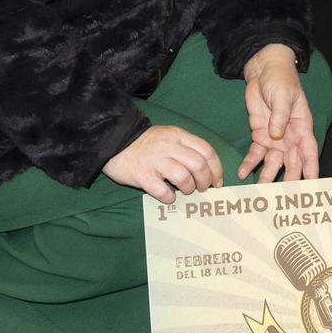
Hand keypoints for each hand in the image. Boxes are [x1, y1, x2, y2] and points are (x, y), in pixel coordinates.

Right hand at [104, 125, 223, 203]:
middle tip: (203, 188)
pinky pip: (162, 191)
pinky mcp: (142, 175)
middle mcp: (169, 146)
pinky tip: (168, 196)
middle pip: (198, 165)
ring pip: (183, 177)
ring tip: (186, 190)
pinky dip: (169, 197)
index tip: (217, 181)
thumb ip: (187, 147)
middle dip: (205, 180)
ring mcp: (155, 161)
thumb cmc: (146, 143)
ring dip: (189, 188)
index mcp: (178, 135)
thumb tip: (207, 168)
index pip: (207, 151)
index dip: (216, 168)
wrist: (114, 141)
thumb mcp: (169, 136)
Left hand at [240, 44, 318, 183]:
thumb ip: (280, 116)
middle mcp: (290, 137)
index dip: (311, 169)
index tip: (311, 185)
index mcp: (302, 127)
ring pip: (273, 163)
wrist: (264, 70)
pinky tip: (243, 172)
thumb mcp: (283, 96)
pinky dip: (250, 163)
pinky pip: (256, 153)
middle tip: (283, 196)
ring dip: (267, 176)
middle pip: (292, 163)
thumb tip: (277, 135)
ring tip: (259, 190)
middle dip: (289, 179)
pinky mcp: (259, 135)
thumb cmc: (281, 80)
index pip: (309, 152)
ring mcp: (274, 137)